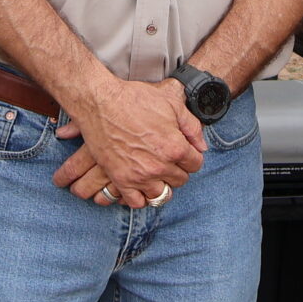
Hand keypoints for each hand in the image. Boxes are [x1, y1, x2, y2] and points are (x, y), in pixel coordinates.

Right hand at [52, 77, 203, 205]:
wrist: (101, 102)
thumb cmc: (135, 99)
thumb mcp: (172, 104)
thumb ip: (192, 127)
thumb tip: (202, 146)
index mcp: (175, 147)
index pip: (196, 164)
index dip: (192, 156)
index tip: (184, 151)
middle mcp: (159, 166)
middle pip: (180, 180)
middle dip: (178, 169)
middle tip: (168, 159)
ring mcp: (139, 175)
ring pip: (161, 195)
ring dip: (161, 184)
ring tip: (156, 173)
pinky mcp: (120, 179)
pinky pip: (136, 202)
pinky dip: (141, 197)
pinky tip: (141, 185)